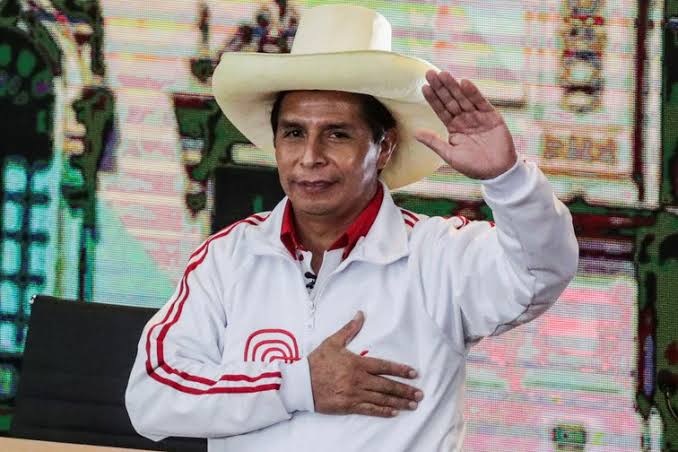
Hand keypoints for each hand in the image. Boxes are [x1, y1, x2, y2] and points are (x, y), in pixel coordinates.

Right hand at [308, 311, 423, 417]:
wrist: (300, 382)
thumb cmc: (317, 361)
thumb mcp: (333, 342)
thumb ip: (349, 329)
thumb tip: (360, 314)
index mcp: (357, 363)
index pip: (384, 366)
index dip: (400, 370)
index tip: (414, 373)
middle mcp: (359, 379)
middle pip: (387, 385)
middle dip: (405, 390)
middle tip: (419, 393)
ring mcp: (354, 394)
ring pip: (381, 399)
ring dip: (399, 402)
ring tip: (412, 404)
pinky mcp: (348, 406)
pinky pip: (369, 410)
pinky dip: (382, 411)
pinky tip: (394, 412)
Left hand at [415, 70, 517, 179]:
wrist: (497, 172)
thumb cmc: (473, 166)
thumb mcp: (449, 155)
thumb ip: (434, 142)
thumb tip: (415, 133)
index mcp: (454, 127)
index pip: (441, 110)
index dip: (433, 99)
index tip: (423, 87)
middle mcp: (464, 119)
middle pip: (450, 100)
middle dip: (441, 87)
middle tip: (430, 73)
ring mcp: (478, 116)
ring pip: (463, 98)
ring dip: (454, 86)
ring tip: (444, 74)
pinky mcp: (492, 116)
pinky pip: (481, 102)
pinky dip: (473, 93)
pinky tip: (464, 83)